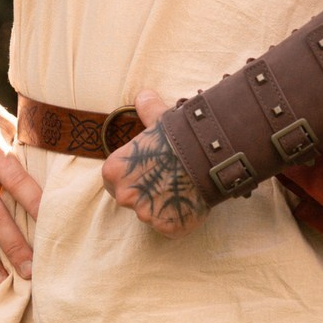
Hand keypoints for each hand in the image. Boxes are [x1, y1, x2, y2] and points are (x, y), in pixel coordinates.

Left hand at [102, 90, 210, 236]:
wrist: (208, 152)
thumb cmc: (179, 134)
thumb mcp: (159, 119)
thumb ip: (147, 110)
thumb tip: (143, 95)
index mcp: (115, 170)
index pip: (113, 180)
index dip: (132, 175)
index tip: (149, 170)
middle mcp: (124, 195)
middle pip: (131, 199)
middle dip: (148, 193)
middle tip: (170, 179)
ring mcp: (146, 214)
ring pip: (152, 214)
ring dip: (166, 206)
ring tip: (184, 189)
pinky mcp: (168, 227)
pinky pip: (172, 227)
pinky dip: (182, 218)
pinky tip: (193, 201)